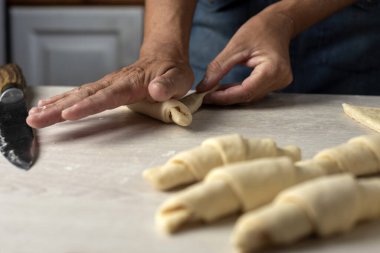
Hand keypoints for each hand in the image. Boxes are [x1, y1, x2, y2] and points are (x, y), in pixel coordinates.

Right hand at [27, 57, 193, 127]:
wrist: (163, 57)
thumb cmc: (171, 70)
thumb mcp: (178, 77)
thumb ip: (168, 85)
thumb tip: (156, 90)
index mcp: (131, 83)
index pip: (106, 96)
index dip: (88, 106)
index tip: (68, 114)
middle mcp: (114, 82)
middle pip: (83, 96)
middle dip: (58, 108)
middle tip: (35, 119)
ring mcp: (106, 84)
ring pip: (77, 94)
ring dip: (54, 105)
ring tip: (33, 116)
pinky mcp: (104, 87)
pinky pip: (80, 94)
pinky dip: (62, 101)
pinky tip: (47, 108)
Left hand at [197, 9, 293, 104]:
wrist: (278, 23)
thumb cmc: (259, 29)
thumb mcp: (235, 46)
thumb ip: (218, 68)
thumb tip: (203, 88)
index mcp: (273, 69)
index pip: (245, 91)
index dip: (224, 97)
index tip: (206, 97)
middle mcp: (280, 79)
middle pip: (248, 96)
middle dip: (225, 97)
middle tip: (205, 96)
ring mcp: (280, 82)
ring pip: (250, 96)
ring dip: (231, 95)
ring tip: (213, 91)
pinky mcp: (276, 82)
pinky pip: (254, 91)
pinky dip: (239, 91)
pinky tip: (225, 88)